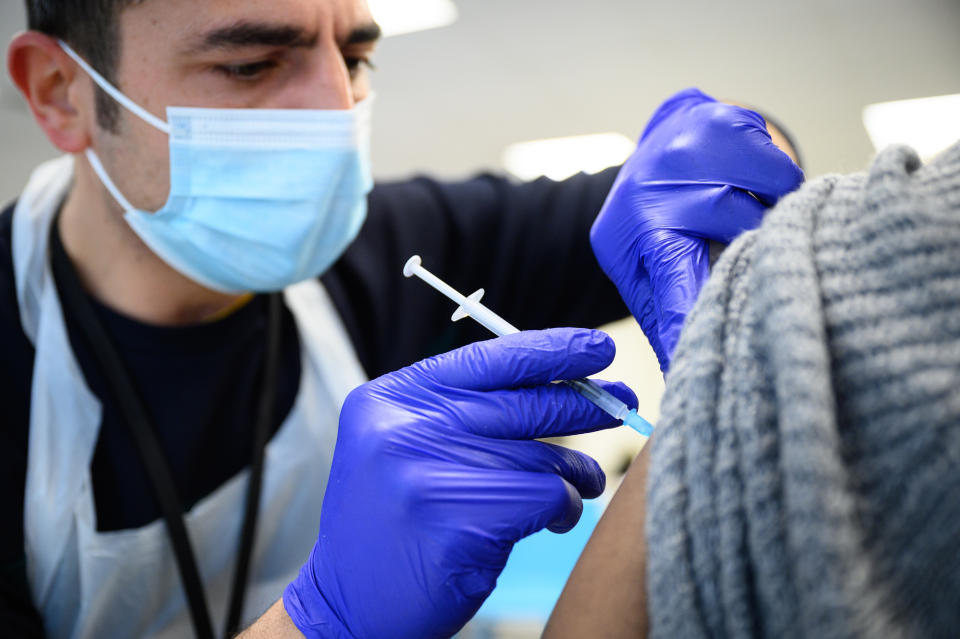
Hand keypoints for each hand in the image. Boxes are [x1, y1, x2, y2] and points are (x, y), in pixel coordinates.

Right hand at [283, 328, 636, 638]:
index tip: (596, 346)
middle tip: (622, 401)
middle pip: (521, 403)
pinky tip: (557, 519)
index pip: (486, 358)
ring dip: (574, 470)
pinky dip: (564, 507)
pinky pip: (546, 498)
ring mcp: (428, 477)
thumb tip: (556, 379)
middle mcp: (404, 429)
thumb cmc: (393, 520)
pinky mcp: (458, 528)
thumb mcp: (404, 444)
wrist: (348, 605)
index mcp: (391, 399)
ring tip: (585, 479)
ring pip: (541, 455)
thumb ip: (460, 409)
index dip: (550, 349)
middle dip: (583, 401)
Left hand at [591, 88, 803, 370]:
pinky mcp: (724, 121)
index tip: (697, 363)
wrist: (665, 138)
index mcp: (632, 237)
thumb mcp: (645, 266)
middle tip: (761, 271)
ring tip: (743, 221)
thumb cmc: (659, 218)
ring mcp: (687, 151)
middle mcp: (652, 189)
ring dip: (766, 225)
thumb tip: (686, 369)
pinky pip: (780, 174)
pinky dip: (778, 190)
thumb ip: (669, 310)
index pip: (670, 289)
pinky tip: (751, 188)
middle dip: (751, 262)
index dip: (690, 326)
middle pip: (732, 240)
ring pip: (762, 207)